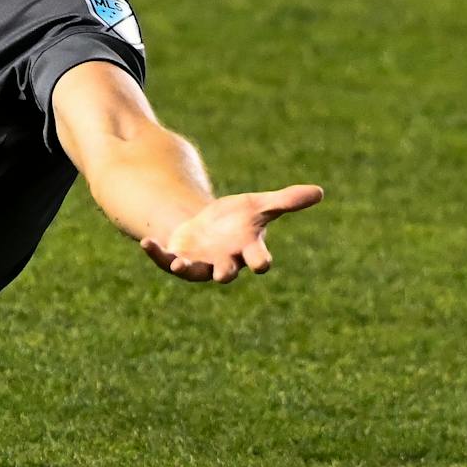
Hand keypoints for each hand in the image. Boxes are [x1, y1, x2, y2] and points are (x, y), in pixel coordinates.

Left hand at [142, 185, 324, 283]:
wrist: (206, 228)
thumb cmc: (238, 219)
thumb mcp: (260, 206)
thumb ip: (287, 201)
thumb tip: (320, 192)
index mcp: (246, 250)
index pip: (257, 259)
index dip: (260, 262)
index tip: (262, 264)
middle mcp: (224, 261)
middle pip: (226, 272)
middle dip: (224, 273)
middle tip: (224, 274)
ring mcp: (200, 263)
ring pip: (194, 272)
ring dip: (186, 268)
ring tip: (178, 263)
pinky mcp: (177, 259)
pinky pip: (165, 260)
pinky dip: (156, 253)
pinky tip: (146, 242)